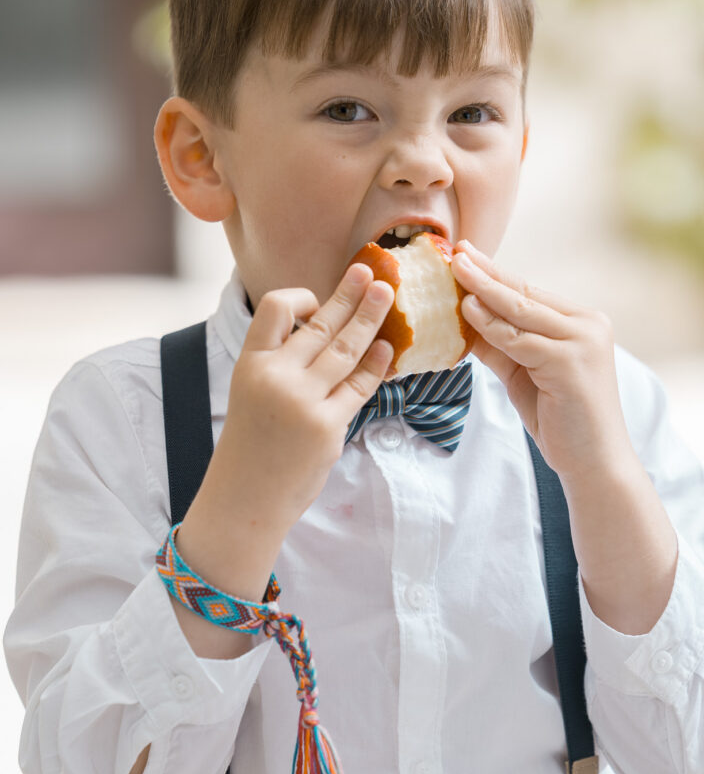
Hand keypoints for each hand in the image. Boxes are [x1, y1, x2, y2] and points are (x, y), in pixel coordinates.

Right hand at [176, 264, 392, 604]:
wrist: (246, 498)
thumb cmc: (251, 444)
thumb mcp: (250, 391)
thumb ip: (280, 360)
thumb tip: (326, 326)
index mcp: (252, 363)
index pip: (277, 308)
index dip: (303, 297)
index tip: (319, 299)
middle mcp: (276, 377)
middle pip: (322, 324)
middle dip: (351, 295)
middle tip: (373, 274)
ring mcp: (304, 401)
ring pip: (347, 349)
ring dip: (371, 320)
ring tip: (388, 298)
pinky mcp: (328, 426)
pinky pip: (360, 386)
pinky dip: (376, 365)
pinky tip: (387, 350)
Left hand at [452, 241, 633, 482]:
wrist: (595, 462)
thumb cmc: (561, 420)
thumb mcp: (524, 373)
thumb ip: (499, 345)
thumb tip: (462, 317)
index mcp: (582, 323)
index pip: (529, 292)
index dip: (495, 273)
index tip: (465, 255)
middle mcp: (588, 325)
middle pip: (525, 293)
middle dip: (486, 271)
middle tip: (456, 250)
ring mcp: (583, 341)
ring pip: (520, 310)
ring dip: (484, 290)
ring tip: (455, 271)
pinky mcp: (570, 362)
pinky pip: (519, 339)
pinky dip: (490, 325)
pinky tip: (467, 311)